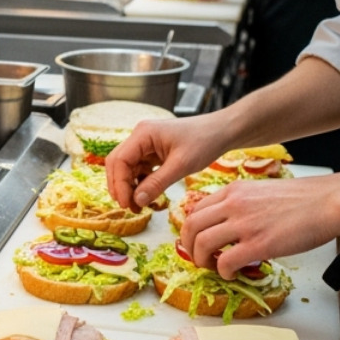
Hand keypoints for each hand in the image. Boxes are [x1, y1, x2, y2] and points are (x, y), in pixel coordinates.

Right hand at [105, 117, 228, 209]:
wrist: (221, 132)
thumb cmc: (204, 142)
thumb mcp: (180, 166)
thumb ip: (156, 183)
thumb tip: (136, 201)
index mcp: (143, 134)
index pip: (119, 160)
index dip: (119, 184)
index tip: (126, 204)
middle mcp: (140, 137)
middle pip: (118, 163)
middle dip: (120, 186)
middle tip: (129, 207)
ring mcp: (145, 144)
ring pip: (127, 168)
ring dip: (129, 187)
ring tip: (138, 206)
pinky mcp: (153, 152)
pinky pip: (139, 169)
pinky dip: (139, 183)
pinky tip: (146, 196)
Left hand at [181, 175, 339, 277]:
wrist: (327, 202)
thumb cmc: (303, 199)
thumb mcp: (262, 192)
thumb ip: (243, 204)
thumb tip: (232, 225)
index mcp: (234, 191)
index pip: (196, 209)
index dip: (191, 229)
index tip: (196, 241)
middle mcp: (233, 204)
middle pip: (190, 226)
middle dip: (188, 247)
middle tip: (197, 258)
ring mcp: (244, 224)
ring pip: (201, 244)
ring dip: (201, 261)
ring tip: (212, 268)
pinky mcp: (258, 244)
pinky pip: (225, 262)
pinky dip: (222, 272)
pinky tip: (231, 274)